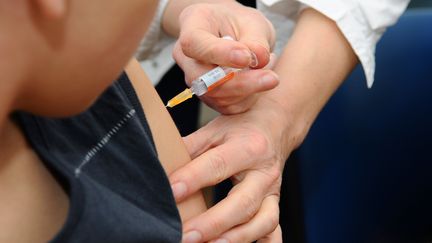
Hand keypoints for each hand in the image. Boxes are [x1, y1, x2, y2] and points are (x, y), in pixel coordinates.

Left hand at [169, 98, 302, 242]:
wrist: (275, 126)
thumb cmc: (240, 128)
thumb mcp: (214, 130)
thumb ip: (189, 147)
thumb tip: (161, 165)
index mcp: (248, 147)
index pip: (217, 165)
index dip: (193, 179)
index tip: (171, 192)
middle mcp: (265, 173)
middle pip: (242, 203)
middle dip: (213, 223)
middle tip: (185, 235)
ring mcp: (273, 193)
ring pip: (262, 222)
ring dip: (235, 238)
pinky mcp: (274, 205)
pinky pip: (274, 232)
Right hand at [173, 1, 278, 113]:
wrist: (235, 35)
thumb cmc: (240, 23)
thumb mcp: (252, 22)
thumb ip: (255, 39)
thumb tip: (259, 58)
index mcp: (192, 26)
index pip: (194, 44)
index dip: (219, 53)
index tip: (246, 57)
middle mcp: (187, 57)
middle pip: (203, 78)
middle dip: (240, 82)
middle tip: (272, 78)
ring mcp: (195, 80)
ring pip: (217, 96)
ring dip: (250, 89)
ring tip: (269, 68)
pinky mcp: (209, 97)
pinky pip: (228, 106)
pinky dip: (250, 97)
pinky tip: (260, 78)